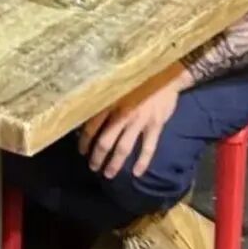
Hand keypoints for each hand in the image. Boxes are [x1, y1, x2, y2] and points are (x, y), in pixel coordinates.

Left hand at [78, 64, 191, 178]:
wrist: (166, 74)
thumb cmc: (137, 80)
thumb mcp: (116, 87)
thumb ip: (105, 103)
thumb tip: (87, 118)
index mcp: (110, 103)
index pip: (92, 127)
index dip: (85, 142)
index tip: (81, 151)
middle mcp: (122, 113)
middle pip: (105, 142)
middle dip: (97, 157)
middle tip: (93, 168)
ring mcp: (140, 121)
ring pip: (123, 148)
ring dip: (115, 164)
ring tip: (109, 174)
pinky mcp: (156, 125)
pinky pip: (148, 148)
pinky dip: (142, 162)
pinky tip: (137, 173)